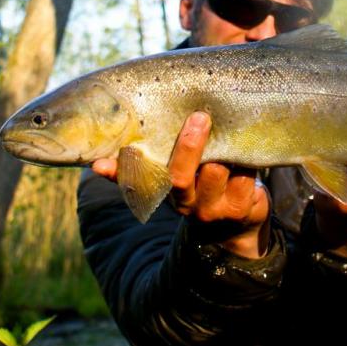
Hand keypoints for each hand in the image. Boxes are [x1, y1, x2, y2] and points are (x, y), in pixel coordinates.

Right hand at [93, 112, 270, 258]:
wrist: (239, 228)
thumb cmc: (204, 189)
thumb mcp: (181, 178)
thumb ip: (161, 162)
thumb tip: (120, 142)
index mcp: (165, 192)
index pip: (135, 183)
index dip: (116, 174)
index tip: (98, 163)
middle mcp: (185, 204)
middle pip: (179, 176)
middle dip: (189, 145)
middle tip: (199, 117)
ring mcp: (213, 209)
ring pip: (217, 171)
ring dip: (226, 149)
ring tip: (231, 129)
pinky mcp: (241, 208)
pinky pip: (245, 177)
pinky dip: (248, 161)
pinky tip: (248, 154)